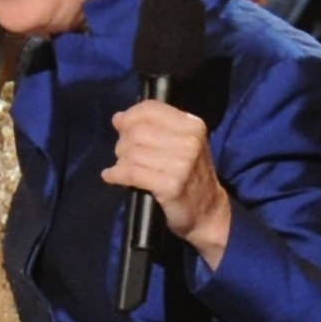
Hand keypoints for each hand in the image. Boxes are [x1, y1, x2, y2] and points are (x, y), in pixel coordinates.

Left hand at [104, 97, 233, 266]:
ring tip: (123, 168)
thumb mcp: (182, 144)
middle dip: (123, 143)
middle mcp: (189, 142)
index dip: (130, 116)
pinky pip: (130, 173)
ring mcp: (181, 165)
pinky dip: (115, 175)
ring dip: (120, 161)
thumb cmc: (191, 175)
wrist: (208, 212)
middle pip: (137, 132)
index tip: (121, 126)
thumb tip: (118, 118)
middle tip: (123, 155)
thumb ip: (153, 128)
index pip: (151, 109)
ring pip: (131, 153)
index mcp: (193, 126)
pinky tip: (112, 176)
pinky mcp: (169, 186)